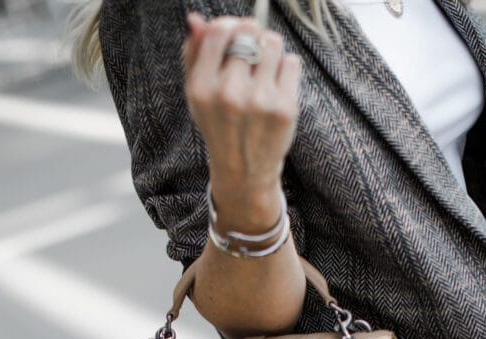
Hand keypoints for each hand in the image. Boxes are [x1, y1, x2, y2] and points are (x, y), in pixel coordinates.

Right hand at [183, 11, 300, 218]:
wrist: (244, 173)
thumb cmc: (220, 126)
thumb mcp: (198, 95)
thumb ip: (194, 54)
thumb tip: (196, 19)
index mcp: (202, 88)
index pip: (220, 30)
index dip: (231, 24)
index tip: (235, 33)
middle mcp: (229, 94)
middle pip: (249, 31)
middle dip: (252, 35)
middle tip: (252, 53)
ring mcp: (259, 101)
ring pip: (273, 43)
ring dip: (270, 51)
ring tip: (264, 73)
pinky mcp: (284, 108)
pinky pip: (290, 62)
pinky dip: (285, 70)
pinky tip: (276, 89)